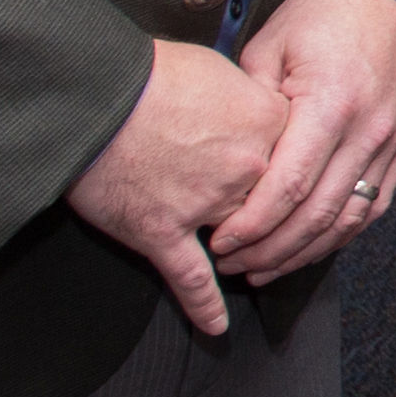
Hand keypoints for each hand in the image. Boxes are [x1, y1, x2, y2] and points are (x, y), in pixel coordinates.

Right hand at [66, 40, 290, 336]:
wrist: (92, 92)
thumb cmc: (150, 73)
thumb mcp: (217, 69)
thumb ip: (248, 96)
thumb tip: (258, 105)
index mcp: (267, 123)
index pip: (303, 157)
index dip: (294, 167)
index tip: (292, 175)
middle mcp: (247, 169)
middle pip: (277, 205)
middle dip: (275, 219)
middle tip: (270, 227)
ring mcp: (206, 204)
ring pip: (242, 241)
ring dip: (246, 256)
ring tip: (247, 266)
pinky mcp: (162, 231)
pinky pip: (191, 278)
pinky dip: (203, 306)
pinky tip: (215, 327)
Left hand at [214, 0, 395, 286]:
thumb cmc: (318, 17)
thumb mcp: (266, 49)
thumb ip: (248, 111)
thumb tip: (223, 164)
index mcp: (330, 104)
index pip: (288, 187)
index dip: (251, 225)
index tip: (218, 244)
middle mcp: (366, 130)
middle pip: (317, 214)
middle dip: (270, 249)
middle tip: (232, 266)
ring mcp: (388, 143)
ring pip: (347, 220)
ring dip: (304, 252)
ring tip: (264, 268)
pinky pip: (372, 207)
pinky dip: (339, 235)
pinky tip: (308, 247)